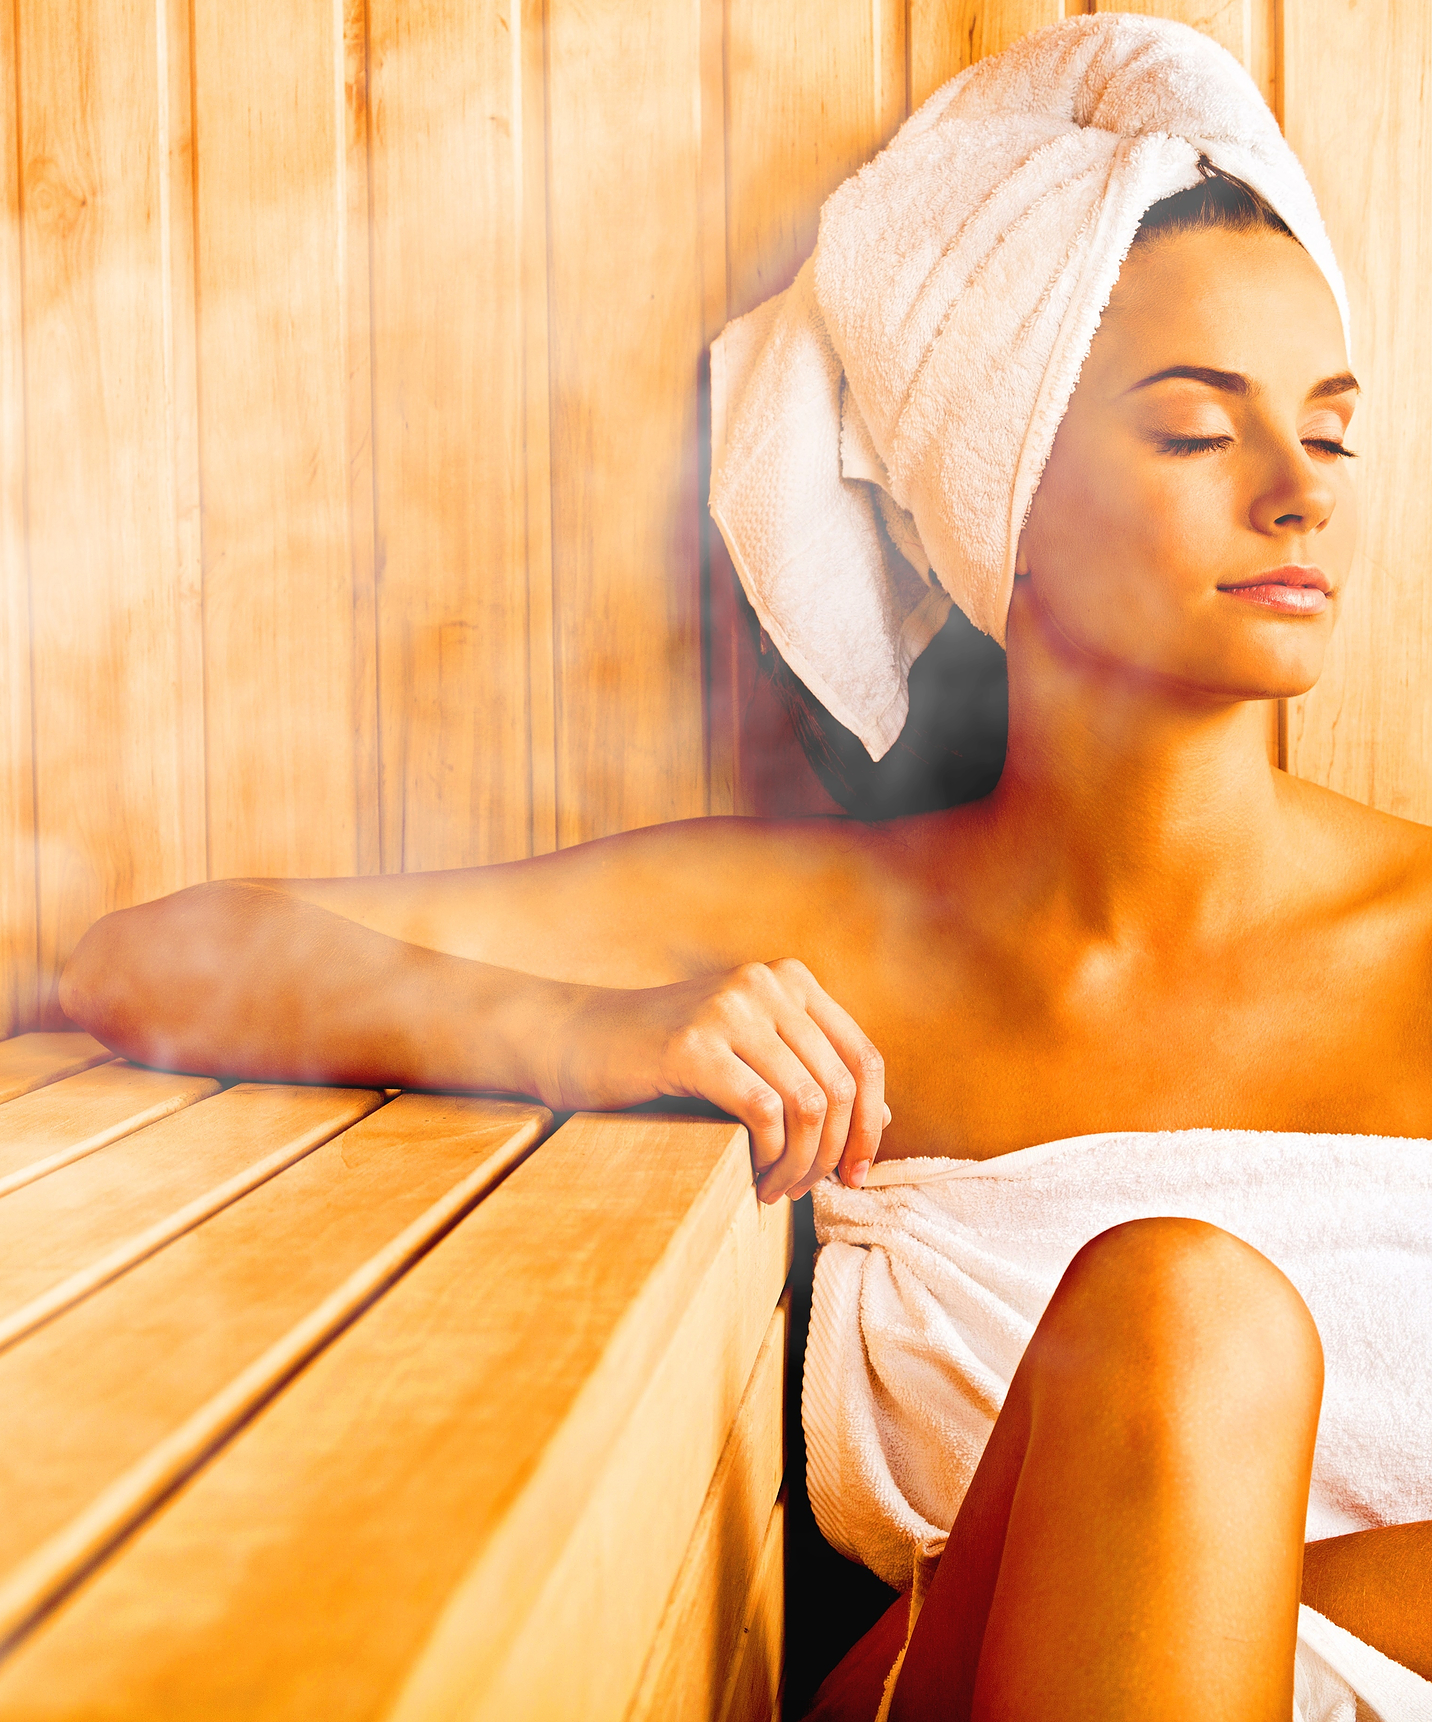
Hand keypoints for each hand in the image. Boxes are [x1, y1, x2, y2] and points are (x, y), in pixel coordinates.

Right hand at [541, 960, 887, 1201]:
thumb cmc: (664, 1059)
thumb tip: (880, 1118)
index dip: (870, 1124)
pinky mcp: (694, 1043)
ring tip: (776, 1188)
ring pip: (809, 1103)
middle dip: (834, 1152)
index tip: (855, 1173)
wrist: (576, 1040)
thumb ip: (809, 1075)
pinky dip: (769, 1156)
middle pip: (841, 1085)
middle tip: (808, 1191)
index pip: (862, 1057)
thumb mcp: (748, 1057)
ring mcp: (730, 1008)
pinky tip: (752, 1177)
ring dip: (801, 1162)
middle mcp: (766, 984)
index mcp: (788, 981)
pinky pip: (765, 1111)